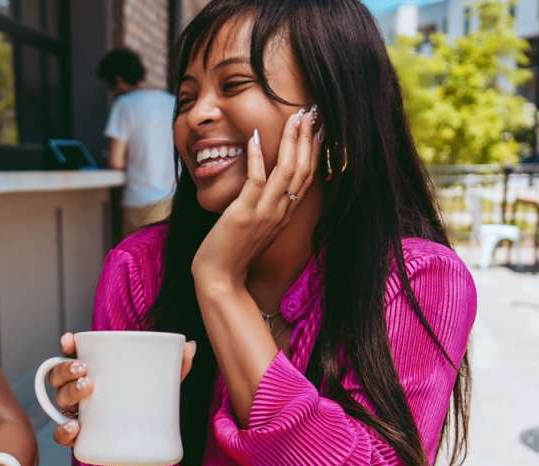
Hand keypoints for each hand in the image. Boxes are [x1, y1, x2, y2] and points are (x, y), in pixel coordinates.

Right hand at [50, 332, 196, 465]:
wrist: (144, 453)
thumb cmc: (144, 410)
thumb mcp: (161, 387)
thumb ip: (175, 368)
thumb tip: (191, 346)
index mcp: (93, 375)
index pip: (73, 356)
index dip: (67, 347)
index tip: (70, 340)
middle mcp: (79, 394)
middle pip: (59, 376)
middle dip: (66, 369)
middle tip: (84, 369)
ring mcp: (77, 417)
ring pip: (59, 401)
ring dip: (68, 392)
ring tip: (87, 388)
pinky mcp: (82, 441)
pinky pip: (62, 436)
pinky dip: (64, 430)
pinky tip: (75, 426)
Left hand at [190, 105, 322, 286]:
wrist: (220, 279)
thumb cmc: (233, 253)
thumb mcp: (255, 227)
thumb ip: (264, 208)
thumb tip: (263, 189)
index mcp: (285, 214)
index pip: (308, 177)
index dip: (315, 152)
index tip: (318, 129)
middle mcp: (281, 212)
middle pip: (303, 170)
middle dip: (308, 139)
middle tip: (313, 113)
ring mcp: (265, 212)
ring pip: (287, 171)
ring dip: (292, 142)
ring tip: (295, 118)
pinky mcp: (245, 213)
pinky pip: (256, 181)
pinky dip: (258, 157)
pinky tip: (255, 136)